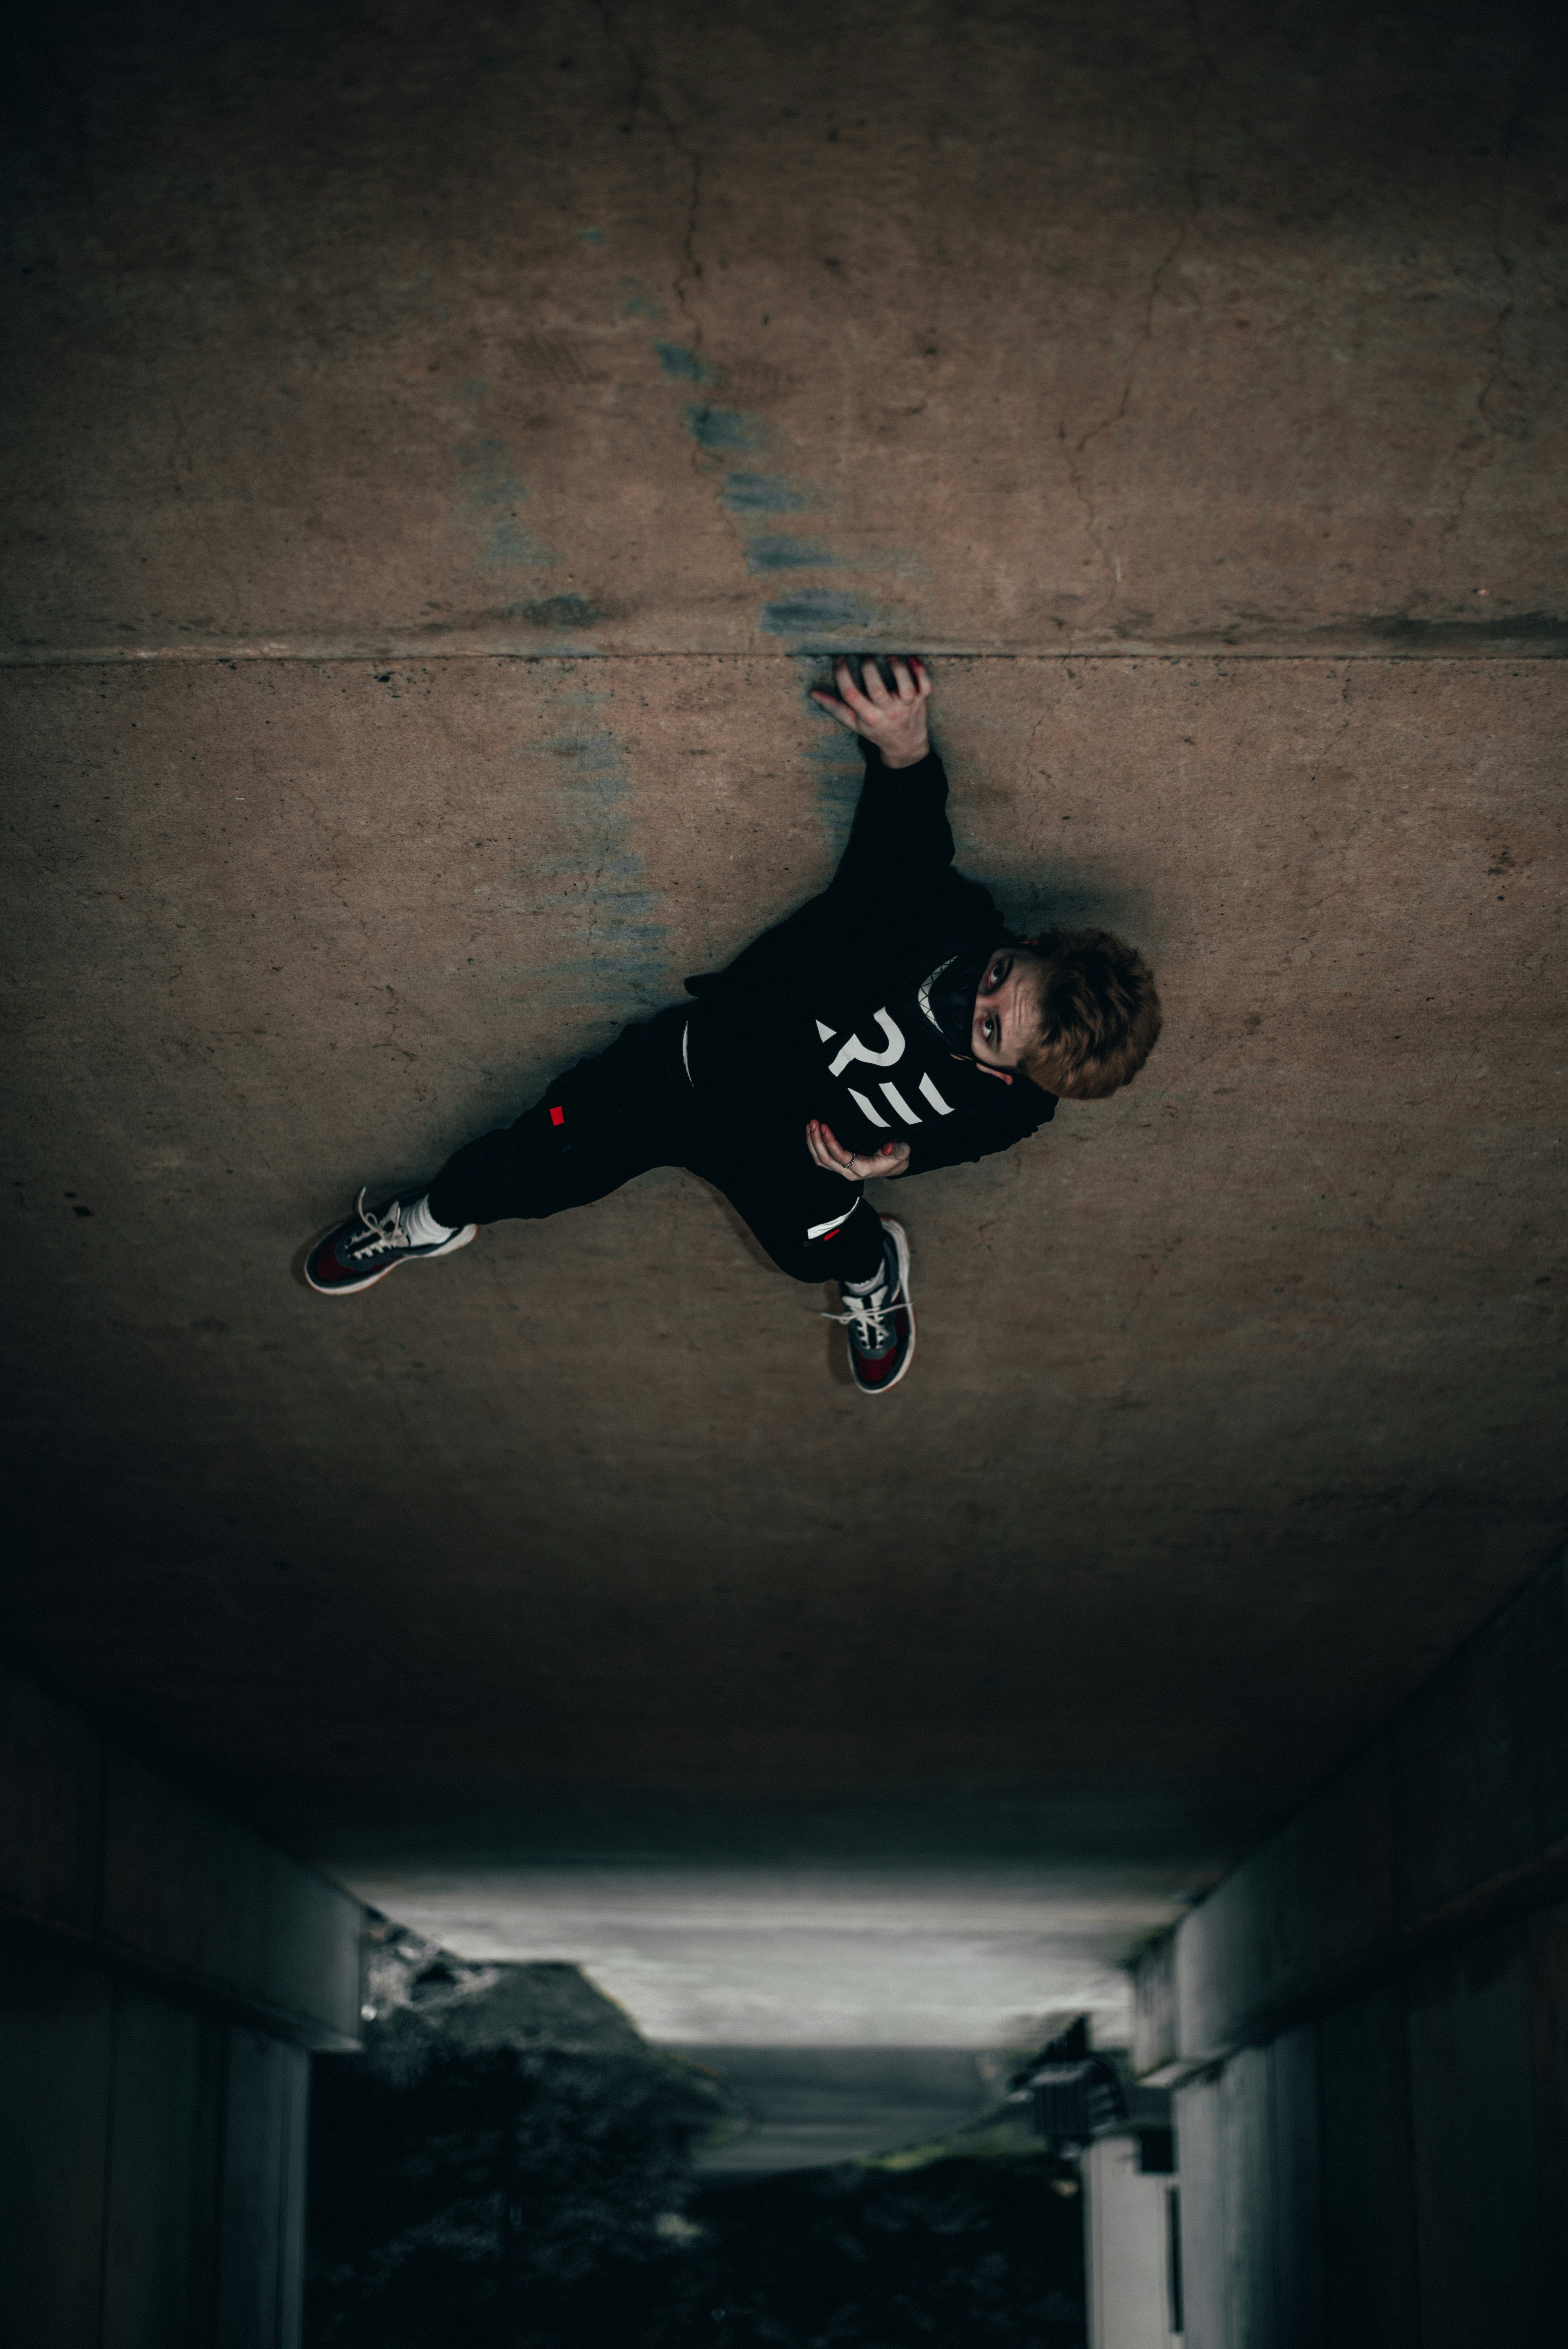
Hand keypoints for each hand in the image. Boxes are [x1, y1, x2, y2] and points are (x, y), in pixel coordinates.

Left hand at [807, 1119, 910, 1180]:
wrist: (895, 1165)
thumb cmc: (898, 1155)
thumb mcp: (902, 1150)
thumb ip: (896, 1148)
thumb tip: (887, 1147)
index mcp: (864, 1169)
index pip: (841, 1157)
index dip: (830, 1143)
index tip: (825, 1127)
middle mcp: (850, 1173)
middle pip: (826, 1160)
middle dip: (817, 1141)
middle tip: (813, 1122)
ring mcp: (843, 1171)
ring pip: (821, 1160)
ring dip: (813, 1143)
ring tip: (810, 1125)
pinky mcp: (839, 1166)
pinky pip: (823, 1158)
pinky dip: (815, 1146)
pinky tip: (812, 1132)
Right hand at [809, 655, 930, 768]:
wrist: (905, 746)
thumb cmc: (876, 730)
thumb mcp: (854, 723)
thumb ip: (835, 707)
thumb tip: (812, 693)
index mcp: (868, 718)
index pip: (851, 695)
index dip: (842, 674)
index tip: (839, 658)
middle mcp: (888, 713)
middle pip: (877, 690)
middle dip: (869, 669)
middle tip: (865, 656)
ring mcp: (906, 707)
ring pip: (904, 687)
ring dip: (897, 668)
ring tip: (888, 656)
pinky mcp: (921, 700)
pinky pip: (925, 686)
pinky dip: (921, 672)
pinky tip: (912, 659)